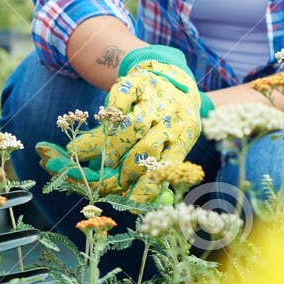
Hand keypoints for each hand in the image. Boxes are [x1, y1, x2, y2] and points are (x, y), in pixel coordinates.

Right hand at [51, 46, 209, 203]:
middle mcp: (171, 118)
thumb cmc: (170, 121)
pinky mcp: (137, 82)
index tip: (130, 205)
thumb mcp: (173, 143)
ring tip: (100, 159)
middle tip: (111, 182)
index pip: (166, 167)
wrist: (173, 77)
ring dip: (112, 147)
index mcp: (183, 137)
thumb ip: (156, 169)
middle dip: (125, 171)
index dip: (146, 188)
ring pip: (131, 126)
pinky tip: (99, 121)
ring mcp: (154, 99)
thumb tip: (136, 206)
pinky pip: (120, 97)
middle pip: (147, 149)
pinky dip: (108, 111)